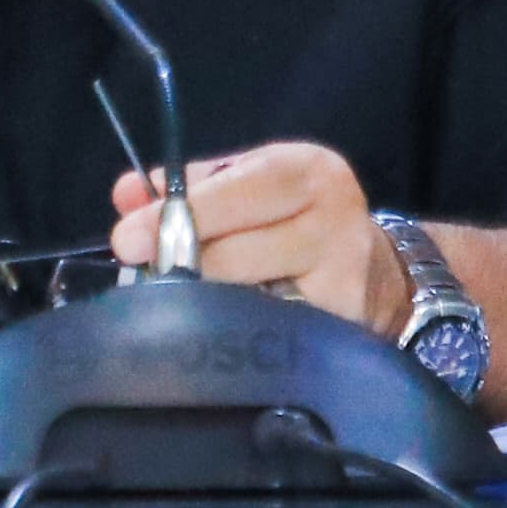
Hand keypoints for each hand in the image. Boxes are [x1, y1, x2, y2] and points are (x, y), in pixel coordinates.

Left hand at [109, 142, 394, 327]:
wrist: (380, 276)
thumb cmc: (295, 221)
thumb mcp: (249, 185)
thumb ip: (187, 186)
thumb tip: (127, 193)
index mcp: (308, 172)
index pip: (237, 190)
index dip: (180, 216)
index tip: (126, 240)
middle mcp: (336, 219)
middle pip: (238, 251)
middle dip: (182, 266)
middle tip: (141, 277)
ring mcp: (346, 278)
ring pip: (250, 299)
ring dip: (206, 305)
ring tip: (178, 306)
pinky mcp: (346, 329)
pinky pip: (272, 336)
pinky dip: (239, 334)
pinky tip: (222, 332)